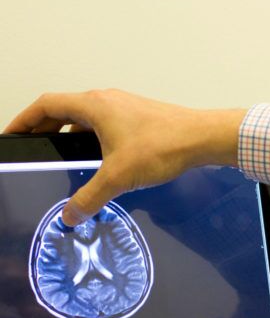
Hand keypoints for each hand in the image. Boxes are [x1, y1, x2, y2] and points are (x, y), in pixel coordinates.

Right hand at [4, 89, 246, 225]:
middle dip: (44, 128)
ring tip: (61, 156)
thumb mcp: (118, 177)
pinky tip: (97, 161)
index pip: (46, 105)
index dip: (24, 119)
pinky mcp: (139, 118)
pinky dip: (92, 138)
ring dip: (70, 133)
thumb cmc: (163, 146)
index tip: (12, 134)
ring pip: (86, 117)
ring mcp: (124, 107)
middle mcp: (107, 100)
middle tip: (32, 147)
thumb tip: (69, 217)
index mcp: (94, 105)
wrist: (203, 138)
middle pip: (63, 109)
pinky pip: (105, 124)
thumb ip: (89, 198)